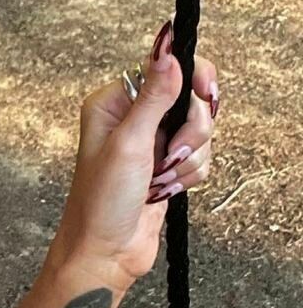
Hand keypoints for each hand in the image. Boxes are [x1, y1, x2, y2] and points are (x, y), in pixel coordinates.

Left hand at [48, 20, 218, 292]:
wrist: (106, 252)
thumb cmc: (101, 201)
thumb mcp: (128, 143)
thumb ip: (153, 97)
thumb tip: (170, 54)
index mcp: (114, 103)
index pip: (166, 69)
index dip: (192, 78)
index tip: (206, 92)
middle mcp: (134, 118)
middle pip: (191, 101)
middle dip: (189, 133)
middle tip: (168, 155)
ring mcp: (153, 143)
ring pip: (201, 133)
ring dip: (187, 160)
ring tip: (159, 180)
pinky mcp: (168, 166)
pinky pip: (201, 158)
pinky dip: (189, 176)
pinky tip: (164, 191)